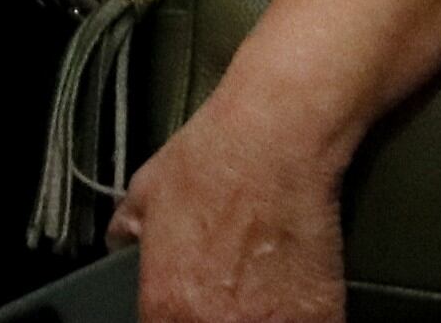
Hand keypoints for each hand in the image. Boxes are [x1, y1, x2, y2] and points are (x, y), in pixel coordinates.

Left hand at [111, 79, 353, 322]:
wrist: (274, 135)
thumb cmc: (215, 156)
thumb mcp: (145, 190)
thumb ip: (129, 231)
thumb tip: (122, 241)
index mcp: (165, 304)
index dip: (182, 316)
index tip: (195, 303)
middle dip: (222, 316)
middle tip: (234, 292)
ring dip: (261, 317)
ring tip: (267, 288)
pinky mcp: (317, 317)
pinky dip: (304, 314)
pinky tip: (298, 288)